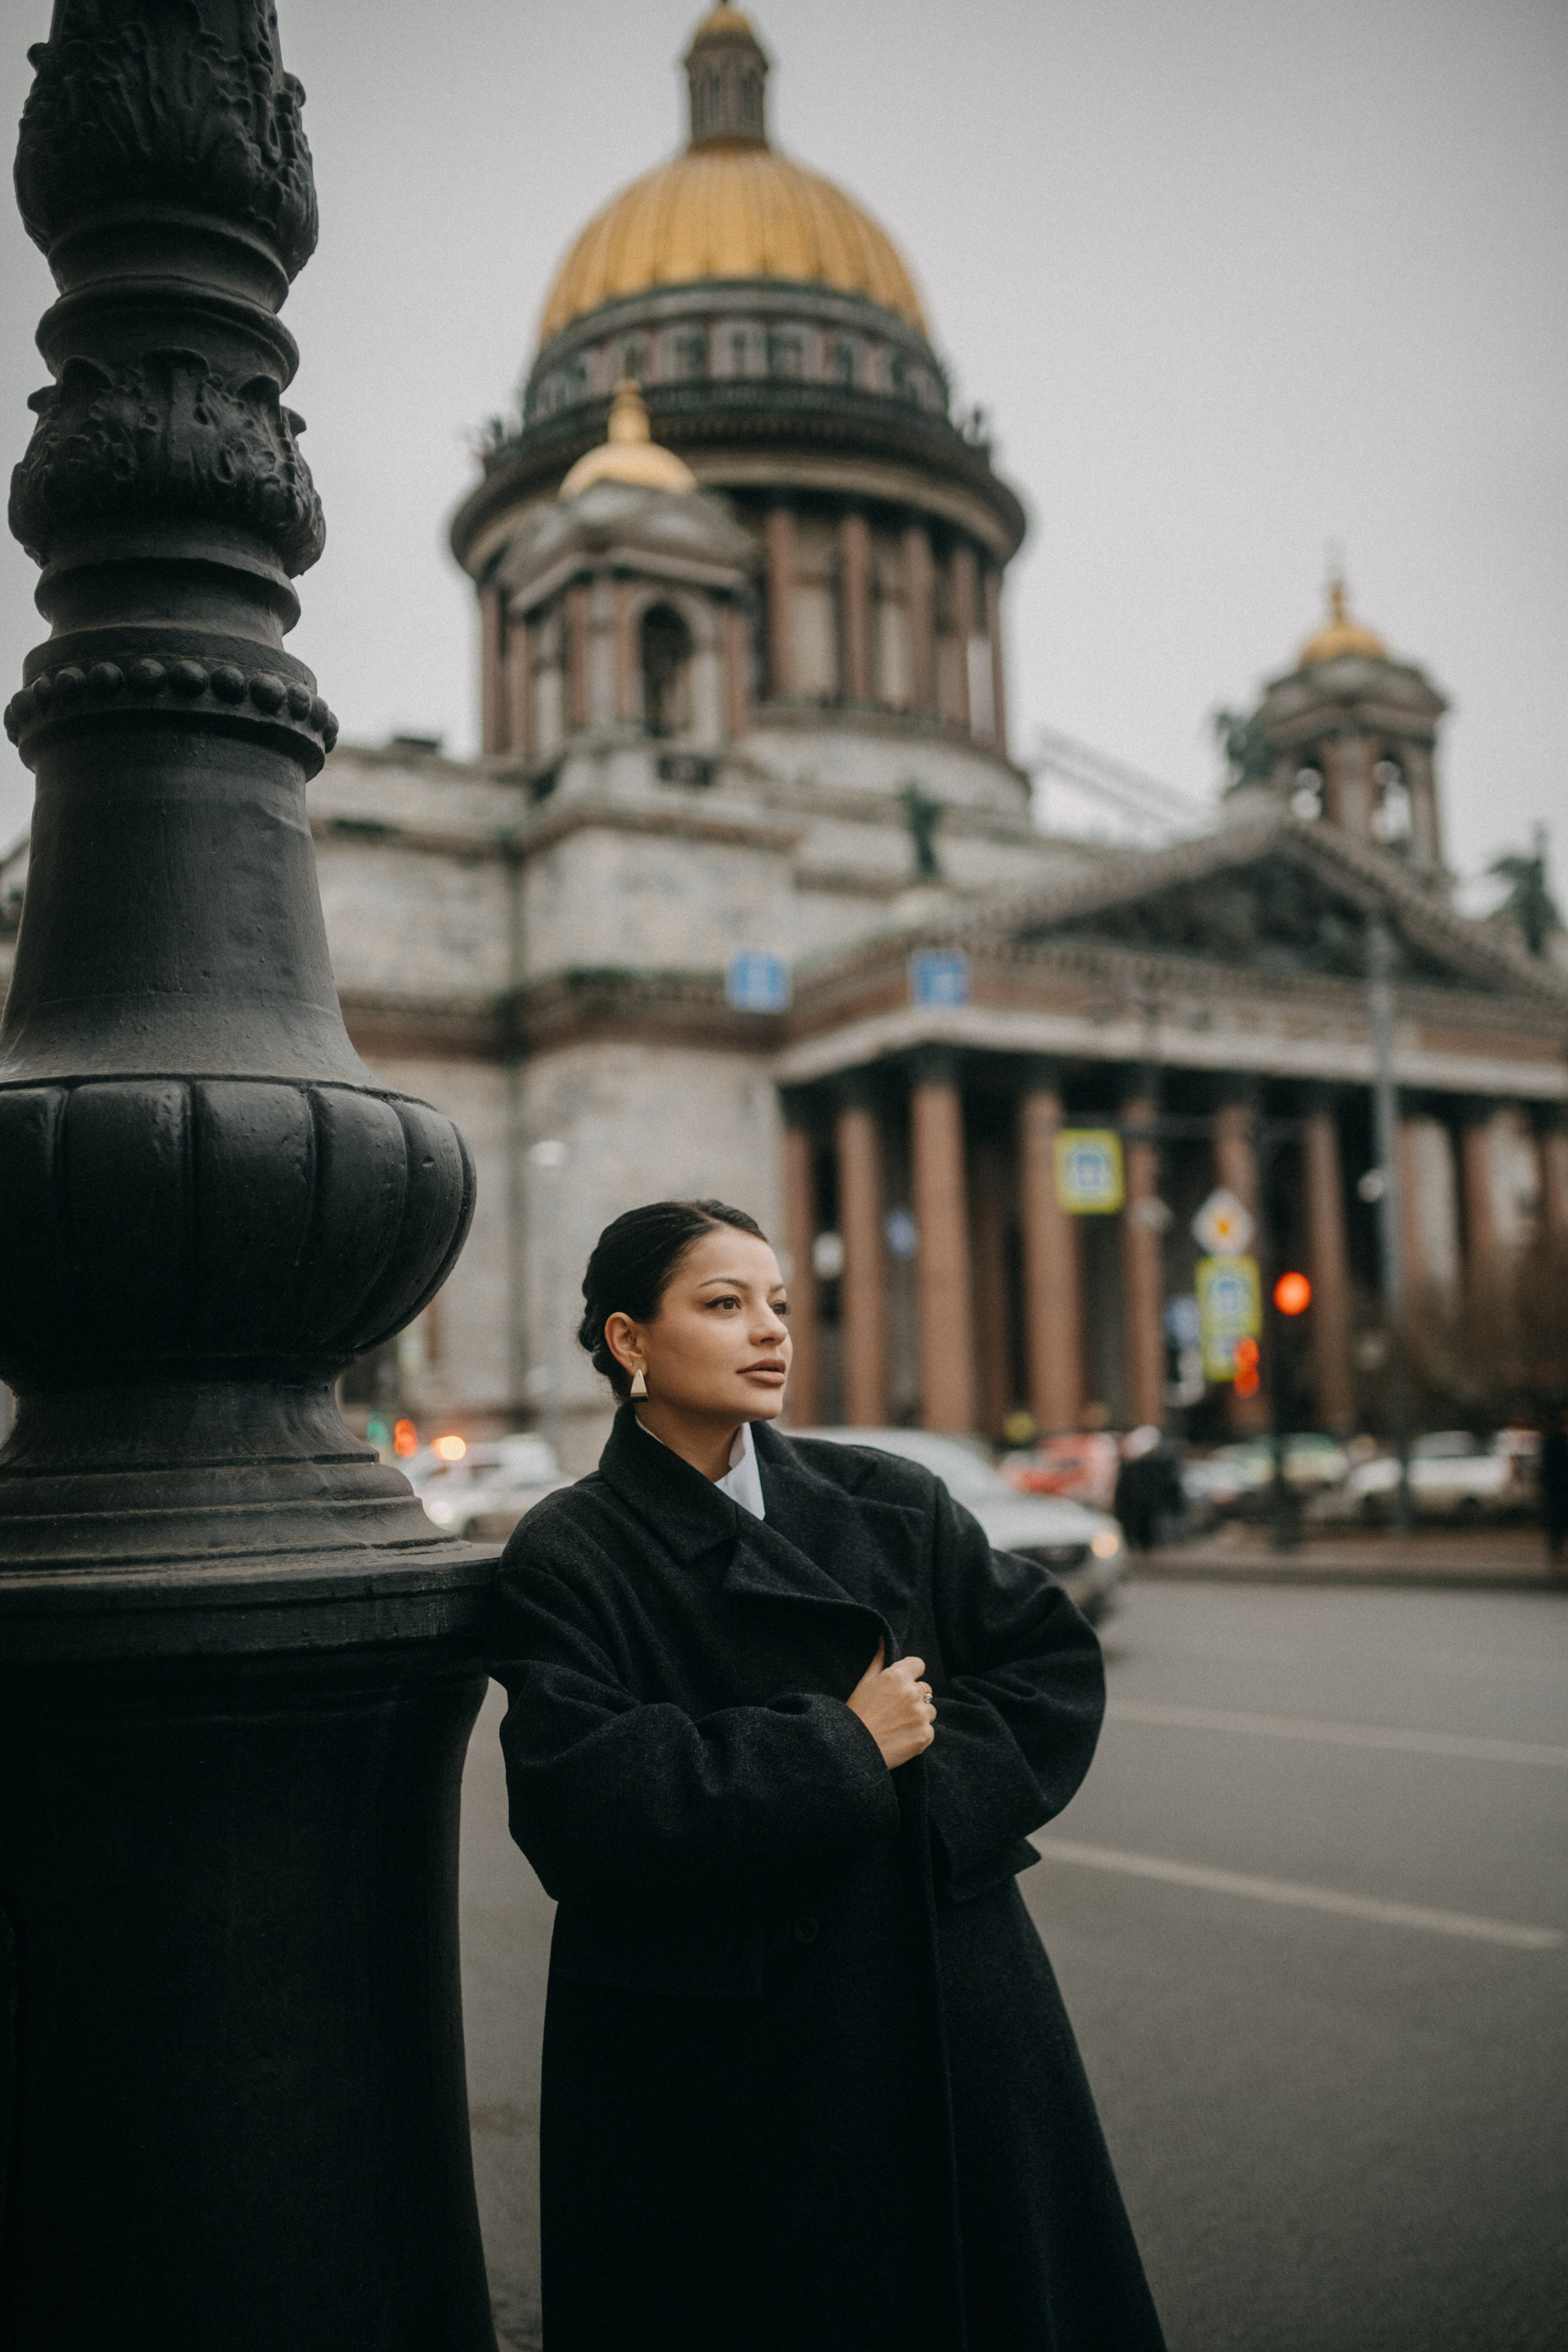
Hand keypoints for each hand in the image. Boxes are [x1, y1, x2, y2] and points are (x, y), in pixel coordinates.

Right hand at [845, 1641, 935, 1769]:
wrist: (853, 1749)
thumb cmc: (856, 1714)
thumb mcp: (864, 1683)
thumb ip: (878, 1660)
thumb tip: (883, 1639)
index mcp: (897, 1676)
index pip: (918, 1664)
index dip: (911, 1673)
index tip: (902, 1684)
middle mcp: (912, 1693)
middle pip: (925, 1689)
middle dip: (914, 1696)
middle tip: (895, 1710)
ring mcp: (921, 1715)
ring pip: (929, 1710)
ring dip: (919, 1715)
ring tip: (898, 1725)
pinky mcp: (925, 1735)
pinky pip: (928, 1730)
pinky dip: (918, 1734)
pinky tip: (901, 1738)